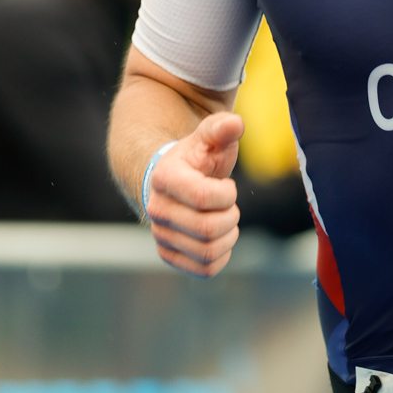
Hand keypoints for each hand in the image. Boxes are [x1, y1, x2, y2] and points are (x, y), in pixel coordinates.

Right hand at [145, 112, 243, 276]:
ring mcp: (160, 234)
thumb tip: (236, 123)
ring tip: (226, 221)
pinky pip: (203, 269)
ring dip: (228, 237)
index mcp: (165, 179)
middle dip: (231, 217)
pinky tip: (221, 239)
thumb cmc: (197, 157)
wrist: (172, 180)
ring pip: (207, 252)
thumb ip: (222, 128)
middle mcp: (156, 210)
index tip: (227, 186)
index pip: (203, 197)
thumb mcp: (209, 137)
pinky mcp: (168, 254)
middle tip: (230, 206)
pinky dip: (221, 257)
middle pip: (207, 229)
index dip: (227, 194)